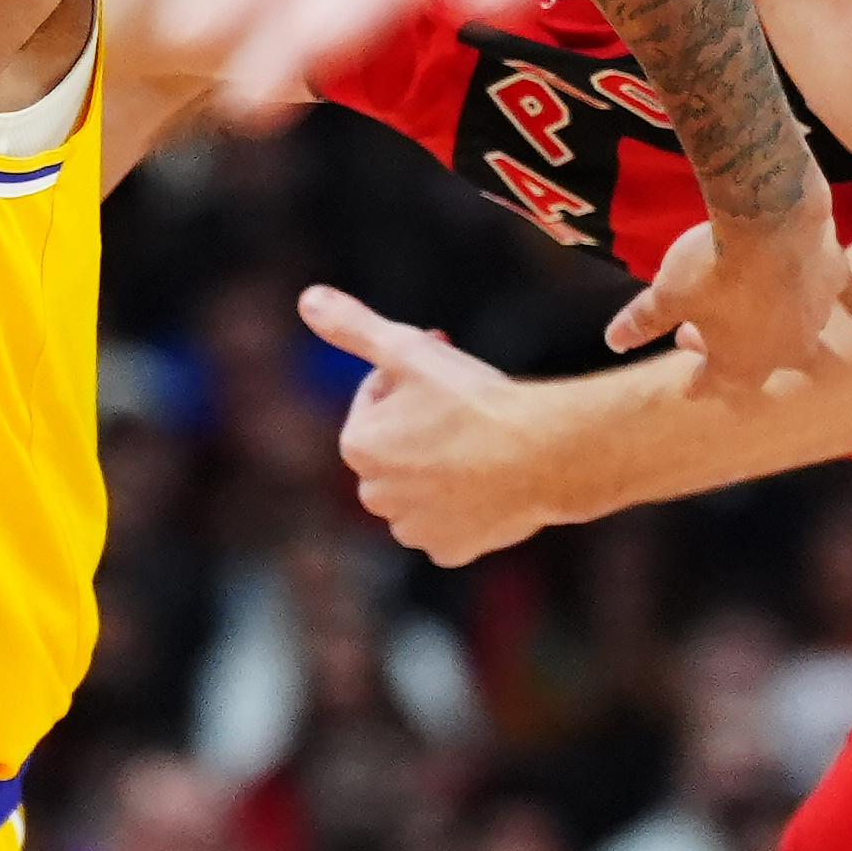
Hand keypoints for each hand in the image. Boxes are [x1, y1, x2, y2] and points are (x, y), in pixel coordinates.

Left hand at [306, 285, 561, 566]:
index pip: (376, 400)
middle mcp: (375, 495)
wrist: (543, 454)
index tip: (441, 372)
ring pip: (421, 487)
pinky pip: (450, 523)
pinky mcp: (451, 551)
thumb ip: (354, 326)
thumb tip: (308, 299)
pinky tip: (489, 481)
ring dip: (439, 465)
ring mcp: (414, 528)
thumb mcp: (407, 349)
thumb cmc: (473, 400)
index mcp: (358, 447)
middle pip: (396, 446)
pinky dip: (464, 505)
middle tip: (464, 403)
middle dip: (420, 424)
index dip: (408, 380)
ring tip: (478, 442)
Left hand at [603, 160, 846, 388]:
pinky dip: (798, 286)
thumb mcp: (668, 295)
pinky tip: (789, 272)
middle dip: (728, 353)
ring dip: (765, 322)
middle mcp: (787, 349)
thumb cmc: (713, 269)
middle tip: (696, 336)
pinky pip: (815, 290)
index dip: (699, 384)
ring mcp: (816, 316)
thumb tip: (614, 341)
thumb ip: (644, 321)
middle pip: (757, 362)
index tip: (687, 387)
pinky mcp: (835, 278)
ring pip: (791, 329)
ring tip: (744, 303)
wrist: (775, 219)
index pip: (716, 384)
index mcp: (744, 362)